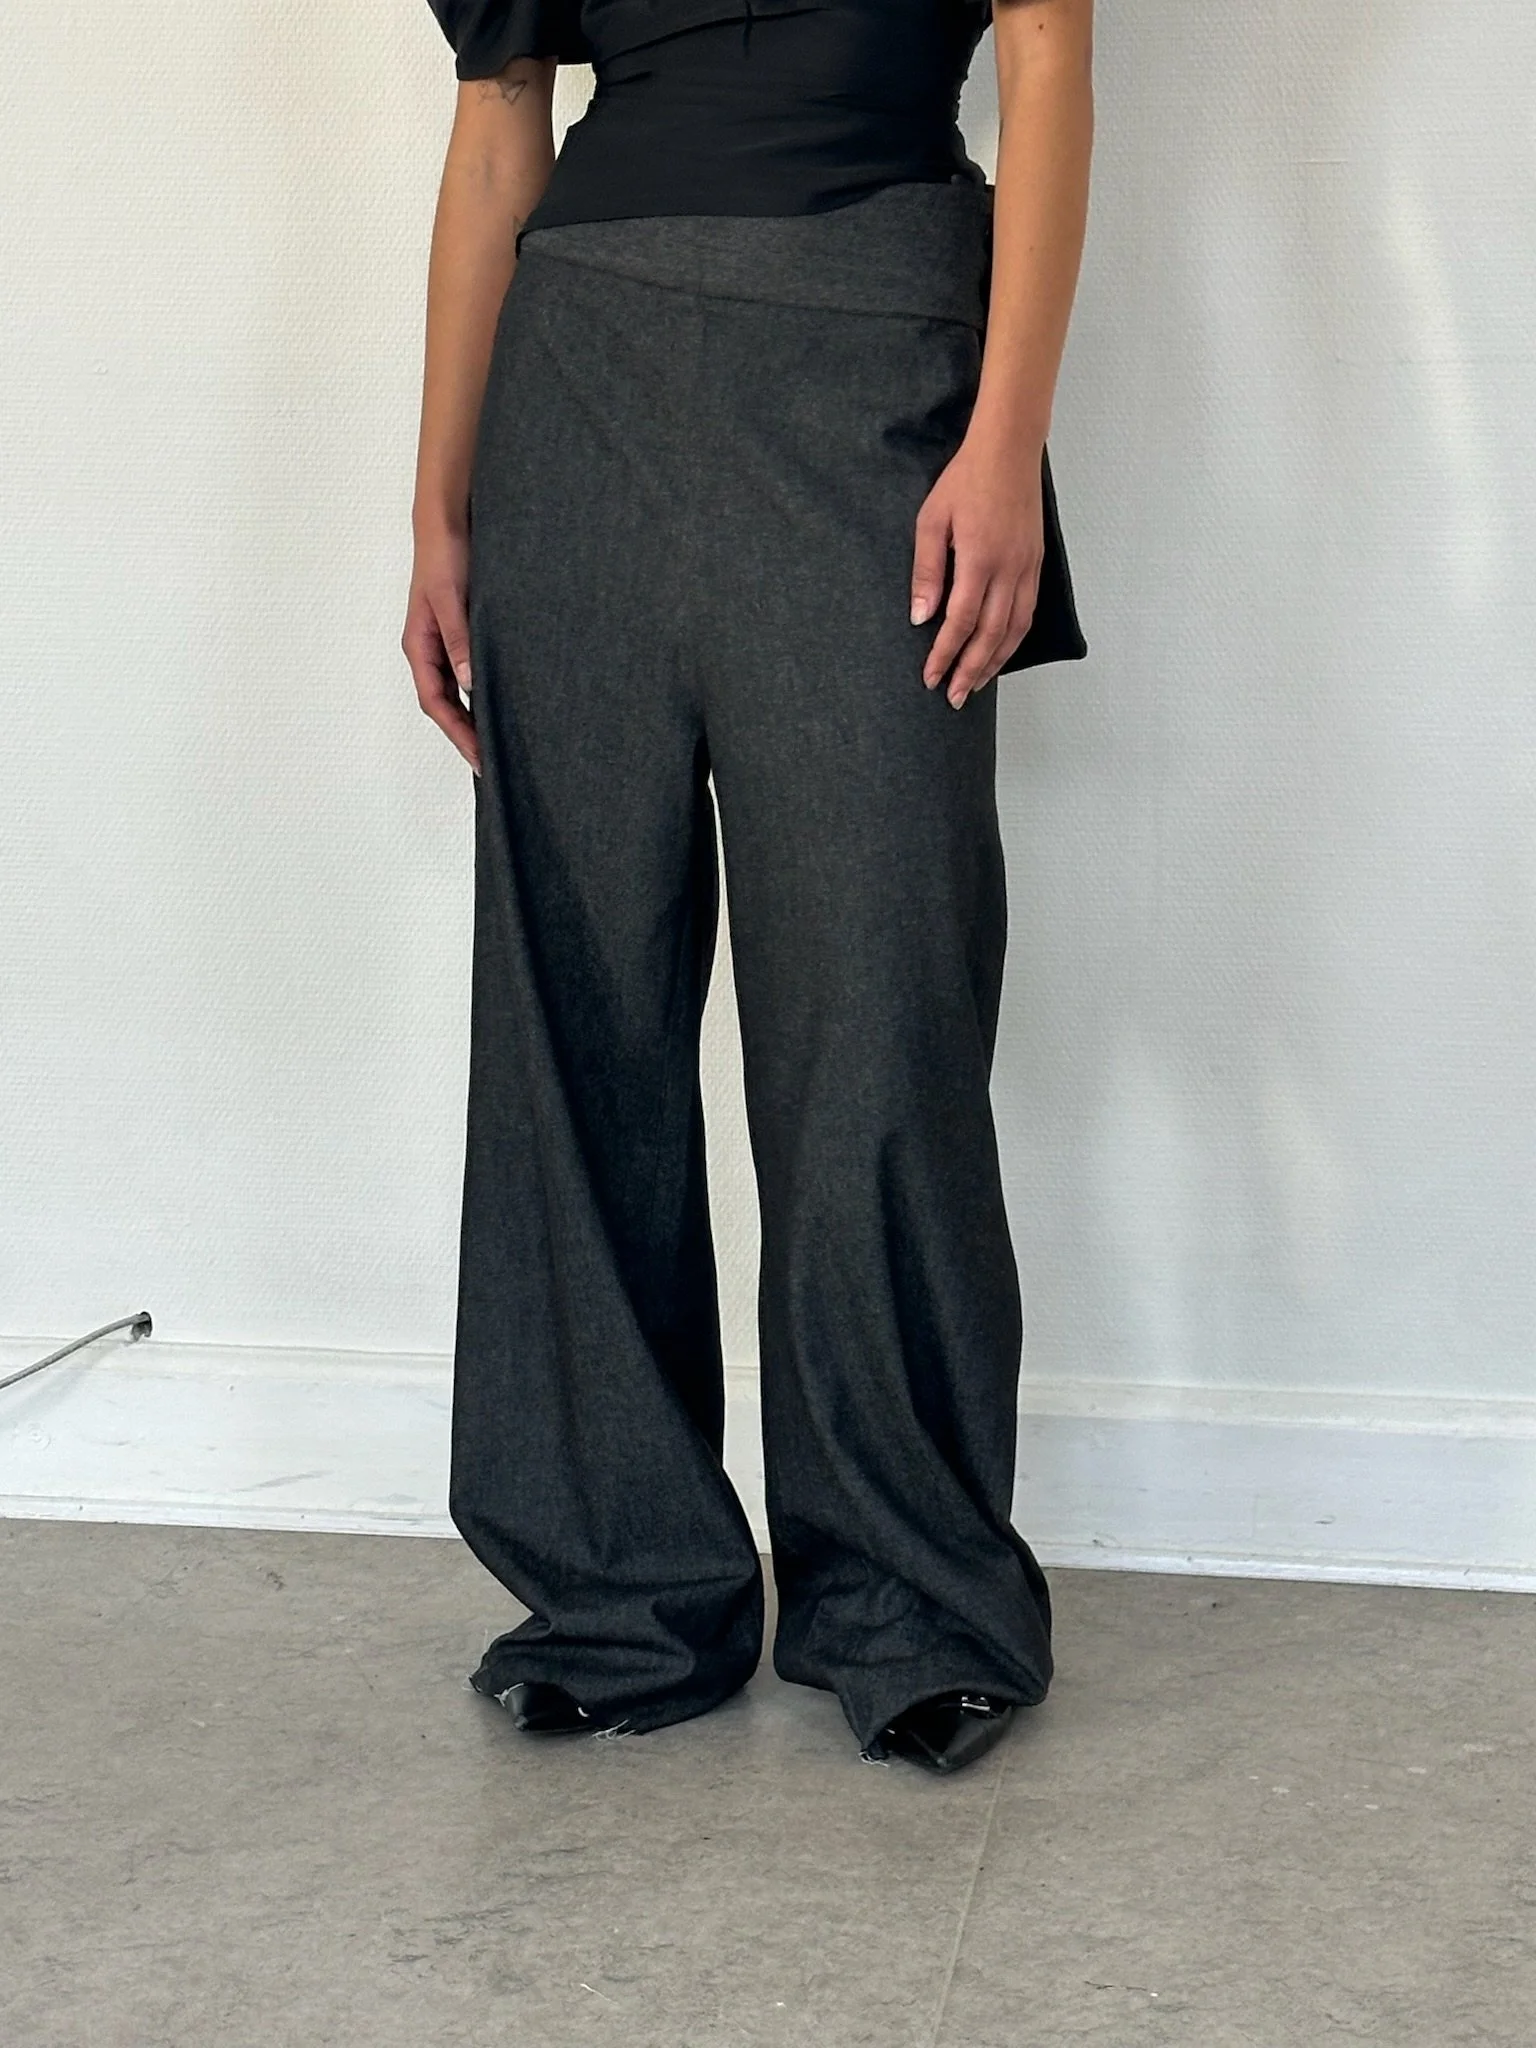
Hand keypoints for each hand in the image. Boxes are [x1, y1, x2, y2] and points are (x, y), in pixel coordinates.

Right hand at [402, 522, 480, 775]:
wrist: (448, 520)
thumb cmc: (445, 555)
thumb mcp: (452, 599)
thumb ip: (459, 640)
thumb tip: (470, 684)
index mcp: (419, 646)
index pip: (435, 704)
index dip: (457, 734)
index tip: (479, 759)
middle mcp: (430, 650)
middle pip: (445, 705)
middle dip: (466, 735)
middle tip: (493, 764)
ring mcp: (445, 642)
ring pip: (458, 691)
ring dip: (474, 717)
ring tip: (499, 744)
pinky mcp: (462, 632)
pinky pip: (470, 672)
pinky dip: (484, 692)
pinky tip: (503, 703)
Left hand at [910, 431, 1045, 707]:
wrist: (1008, 452)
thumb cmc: (965, 481)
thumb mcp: (931, 521)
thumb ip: (927, 570)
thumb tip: (921, 616)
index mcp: (980, 560)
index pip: (960, 622)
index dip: (944, 654)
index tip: (930, 678)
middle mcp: (1009, 570)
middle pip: (990, 635)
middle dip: (970, 670)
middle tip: (954, 697)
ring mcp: (1027, 569)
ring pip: (1014, 629)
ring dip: (995, 662)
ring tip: (976, 684)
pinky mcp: (1036, 564)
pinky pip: (1027, 612)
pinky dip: (1014, 639)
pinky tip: (1000, 652)